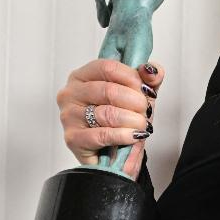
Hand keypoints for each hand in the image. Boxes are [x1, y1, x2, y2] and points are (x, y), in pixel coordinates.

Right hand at [56, 60, 164, 178]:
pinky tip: (133, 136)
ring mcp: (69, 116)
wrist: (116, 151)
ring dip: (133, 120)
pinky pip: (102, 135)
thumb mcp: (140, 92)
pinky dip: (123, 135)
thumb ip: (150, 76)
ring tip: (142, 125)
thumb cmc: (124, 116)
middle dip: (135, 102)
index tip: (146, 90)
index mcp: (83, 75)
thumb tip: (149, 69)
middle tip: (146, 111)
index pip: (108, 68)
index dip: (132, 78)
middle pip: (108, 91)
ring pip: (107, 113)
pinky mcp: (73, 139)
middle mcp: (70, 93)